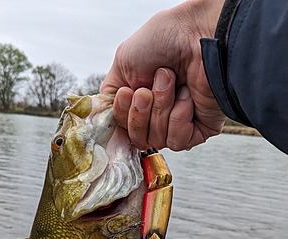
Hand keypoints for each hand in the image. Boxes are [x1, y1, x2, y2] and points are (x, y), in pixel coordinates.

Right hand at [101, 0, 225, 150]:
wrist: (199, 34)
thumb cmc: (166, 39)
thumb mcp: (123, 62)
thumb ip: (110, 94)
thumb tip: (105, 120)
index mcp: (140, 102)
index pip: (122, 128)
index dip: (122, 116)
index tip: (126, 93)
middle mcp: (158, 115)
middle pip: (137, 138)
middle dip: (141, 113)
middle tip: (148, 89)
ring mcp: (178, 124)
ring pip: (157, 140)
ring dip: (161, 108)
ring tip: (173, 82)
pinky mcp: (199, 130)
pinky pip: (177, 140)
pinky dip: (179, 116)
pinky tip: (187, 96)